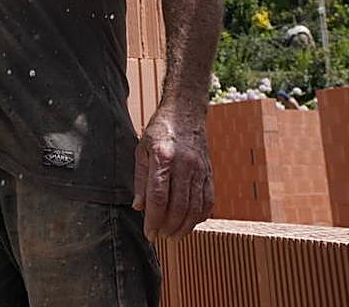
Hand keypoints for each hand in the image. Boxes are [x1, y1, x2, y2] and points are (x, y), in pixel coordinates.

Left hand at [132, 103, 213, 240]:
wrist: (186, 112)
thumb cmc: (160, 131)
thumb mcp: (142, 149)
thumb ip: (140, 179)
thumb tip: (139, 207)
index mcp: (163, 157)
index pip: (158, 198)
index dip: (153, 220)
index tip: (149, 233)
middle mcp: (184, 164)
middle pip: (178, 206)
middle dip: (168, 227)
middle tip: (160, 236)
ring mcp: (200, 168)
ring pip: (195, 207)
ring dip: (184, 227)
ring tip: (173, 235)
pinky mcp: (209, 172)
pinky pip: (208, 200)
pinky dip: (200, 216)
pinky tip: (190, 223)